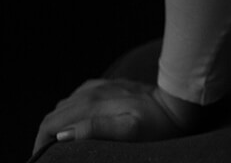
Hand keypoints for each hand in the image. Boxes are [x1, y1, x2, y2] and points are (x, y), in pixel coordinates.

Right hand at [32, 78, 200, 155]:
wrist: (179, 102)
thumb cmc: (157, 123)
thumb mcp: (129, 131)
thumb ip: (96, 130)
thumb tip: (64, 134)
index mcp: (91, 103)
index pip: (50, 123)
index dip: (41, 143)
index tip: (43, 159)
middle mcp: (91, 91)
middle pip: (54, 114)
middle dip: (46, 135)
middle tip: (51, 156)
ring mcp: (99, 86)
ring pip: (65, 106)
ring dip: (58, 123)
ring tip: (62, 144)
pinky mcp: (108, 86)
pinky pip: (79, 97)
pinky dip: (71, 112)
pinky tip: (79, 122)